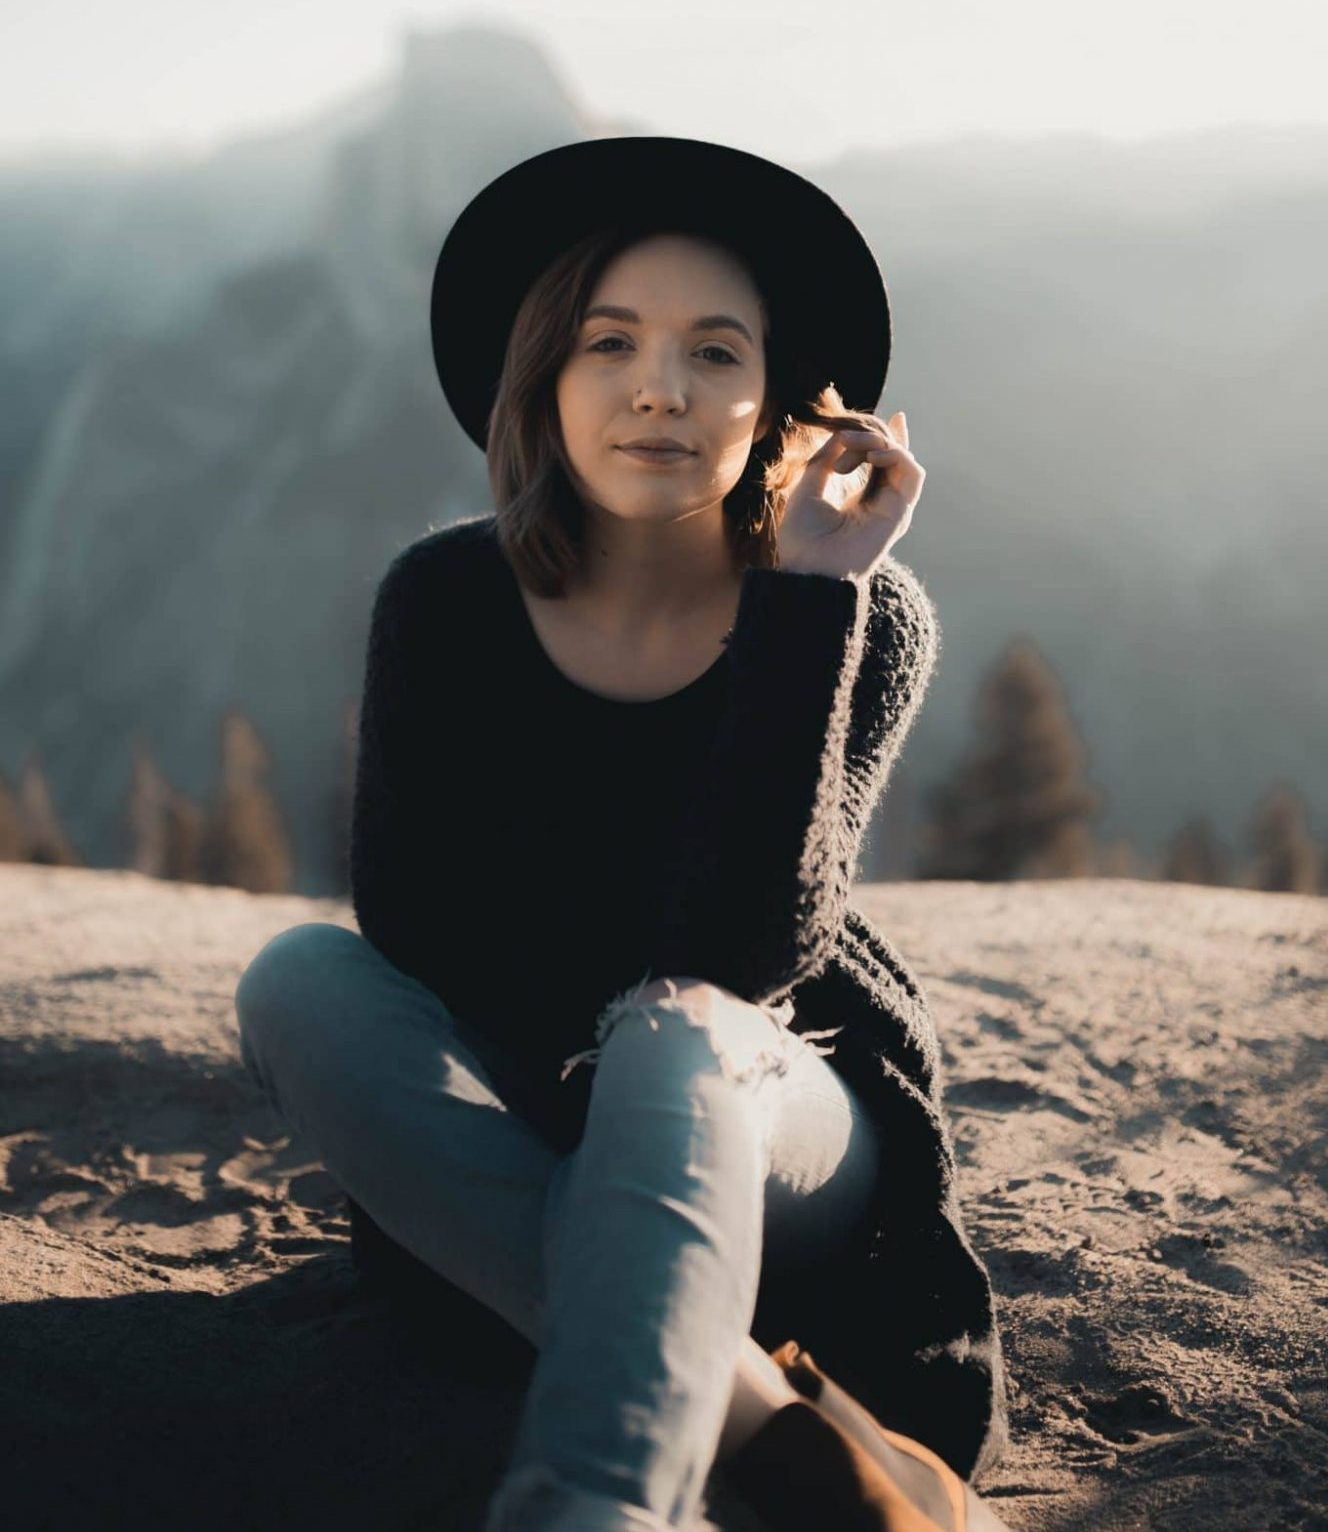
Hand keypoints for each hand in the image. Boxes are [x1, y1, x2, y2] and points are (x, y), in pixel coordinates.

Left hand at [777, 411, 923, 578]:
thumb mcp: (809, 487)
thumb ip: (827, 458)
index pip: (884, 464)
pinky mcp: (900, 513)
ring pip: (903, 459)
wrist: (807, 569)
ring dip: (878, 442)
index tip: (895, 416)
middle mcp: (881, 504)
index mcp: (861, 501)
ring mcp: (892, 509)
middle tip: (841, 440)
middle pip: (893, 455)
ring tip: (850, 447)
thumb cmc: (802, 537)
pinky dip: (896, 454)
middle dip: (870, 435)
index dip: (890, 439)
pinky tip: (872, 455)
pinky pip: (912, 473)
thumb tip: (844, 433)